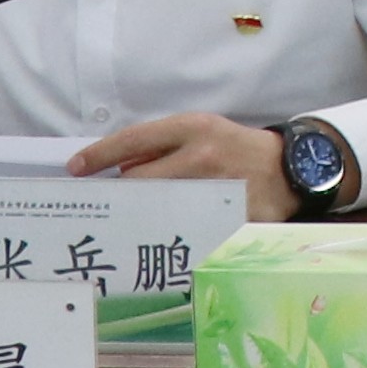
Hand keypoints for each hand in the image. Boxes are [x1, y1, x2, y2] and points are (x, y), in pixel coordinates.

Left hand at [70, 111, 298, 221]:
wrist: (291, 168)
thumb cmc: (237, 148)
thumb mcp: (203, 130)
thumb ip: (162, 144)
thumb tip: (117, 165)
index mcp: (194, 128)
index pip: (135, 139)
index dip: (100, 154)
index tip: (75, 167)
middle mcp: (203, 156)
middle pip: (139, 179)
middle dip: (124, 191)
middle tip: (116, 202)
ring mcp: (217, 189)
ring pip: (156, 208)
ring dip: (144, 215)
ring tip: (141, 221)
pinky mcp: (229, 217)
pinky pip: (186, 231)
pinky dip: (175, 235)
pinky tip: (170, 239)